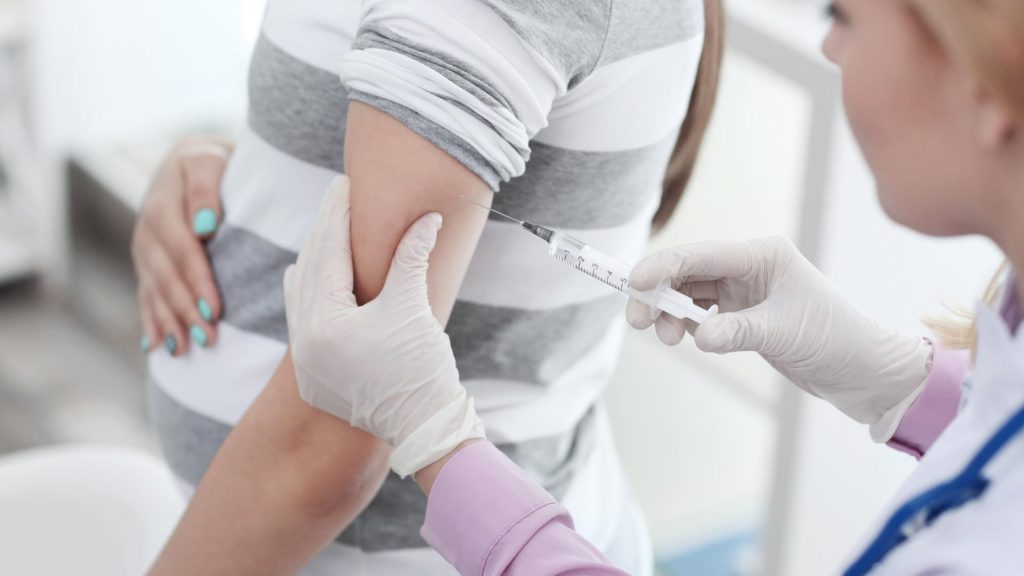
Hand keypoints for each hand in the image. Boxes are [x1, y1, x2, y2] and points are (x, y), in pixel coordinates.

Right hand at [132, 138, 230, 356]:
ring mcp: (144, 250)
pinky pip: (146, 294)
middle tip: (208, 338)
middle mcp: (147, 233)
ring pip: (154, 291)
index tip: (215, 309)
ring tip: (184, 350)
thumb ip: (205, 190)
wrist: (193, 159)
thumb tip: (205, 226)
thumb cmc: (211, 162)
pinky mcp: (147, 262)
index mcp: (162, 208)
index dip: (198, 282)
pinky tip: (154, 346)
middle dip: (185, 310)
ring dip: (168, 322)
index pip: (183, 252)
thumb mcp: (208, 161)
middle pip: (167, 277)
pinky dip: (150, 321)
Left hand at [283, 176, 484, 477]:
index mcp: (324, 323)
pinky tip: (311, 274)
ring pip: (301, 294)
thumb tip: (427, 217)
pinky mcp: (312, 374)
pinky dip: (311, 291)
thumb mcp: (413, 307)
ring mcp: (304, 361)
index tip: (344, 183)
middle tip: (337, 194)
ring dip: (315, 258)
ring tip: (327, 227)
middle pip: (309, 269)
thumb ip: (412, 258)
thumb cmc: (421, 371)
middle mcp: (304, 341)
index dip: (338, 214)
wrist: (423, 428)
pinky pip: (302, 319)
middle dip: (324, 230)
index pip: (328, 253)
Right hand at [627, 236, 932, 440]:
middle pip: (687, 272)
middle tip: (638, 320)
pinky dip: (687, 325)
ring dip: (670, 313)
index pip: (700, 254)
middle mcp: (749, 267)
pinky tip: (686, 339)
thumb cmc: (835, 340)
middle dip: (658, 293)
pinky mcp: (742, 315)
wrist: (863, 371)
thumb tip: (697, 336)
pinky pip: (701, 314)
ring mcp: (744, 291)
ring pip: (689, 294)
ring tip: (666, 338)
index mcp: (762, 255)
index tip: (633, 284)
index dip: (662, 266)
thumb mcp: (784, 333)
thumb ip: (738, 332)